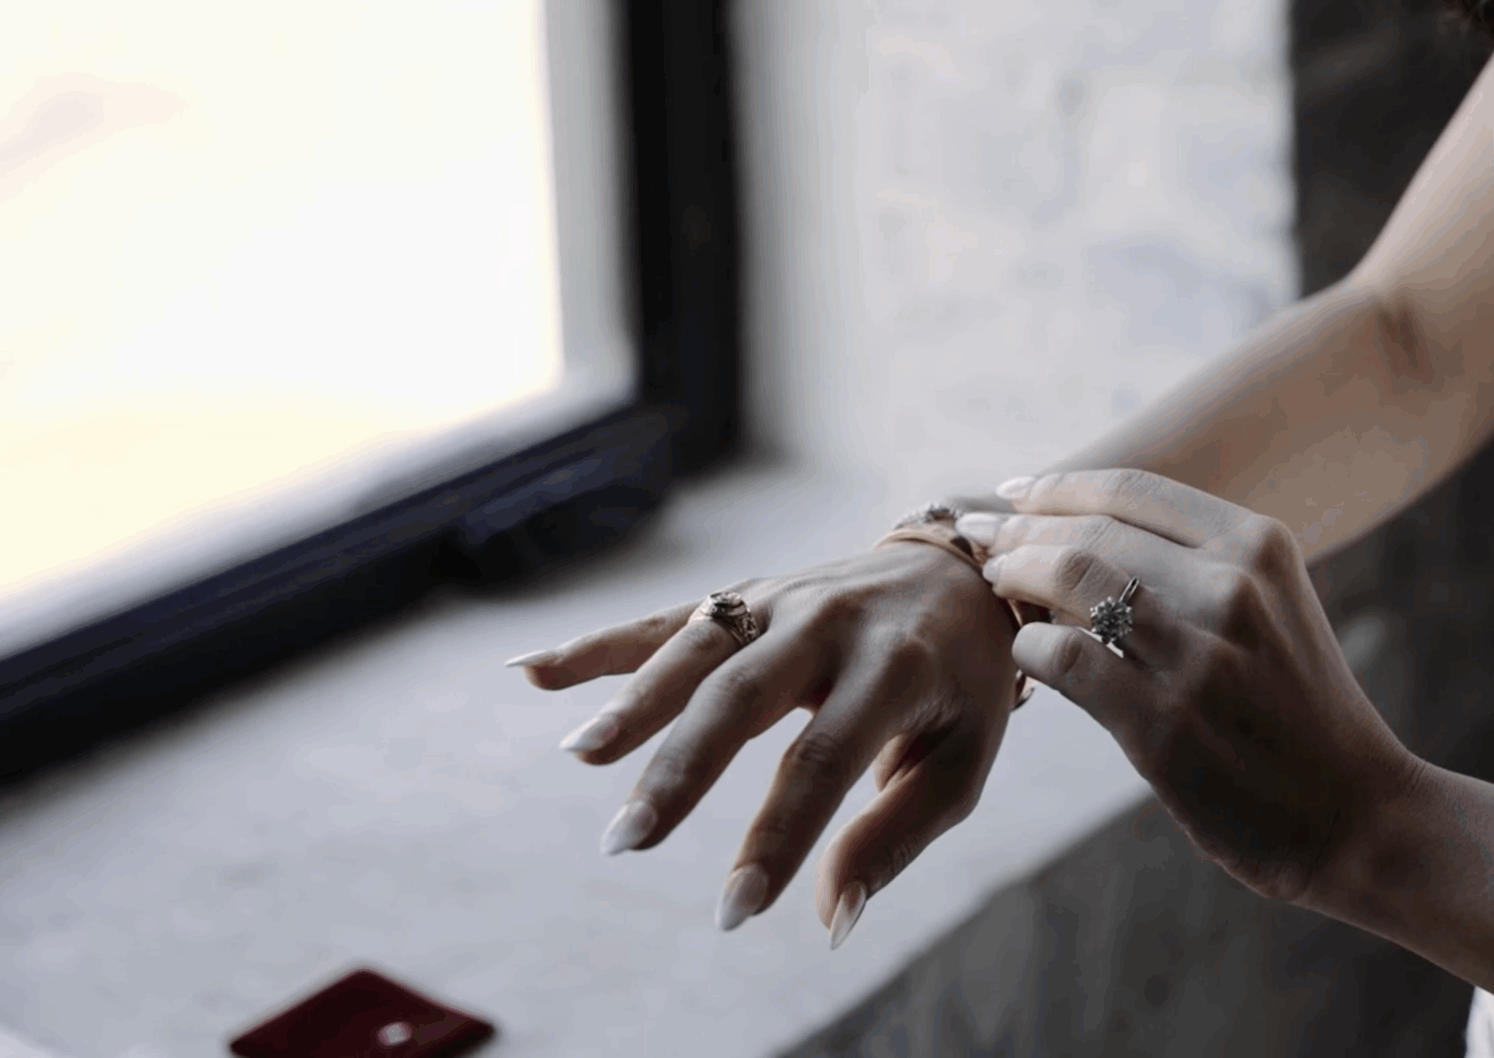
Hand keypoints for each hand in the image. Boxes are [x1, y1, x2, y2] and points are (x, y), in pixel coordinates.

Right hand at [507, 541, 1021, 938]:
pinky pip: (664, 618)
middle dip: (681, 770)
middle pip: (741, 696)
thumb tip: (830, 921)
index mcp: (896, 667)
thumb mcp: (961, 762)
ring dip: (631, 702)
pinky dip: (598, 646)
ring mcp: (780, 598)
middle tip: (628, 841)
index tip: (734, 911)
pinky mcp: (745, 592)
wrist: (962, 573)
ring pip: (694, 648)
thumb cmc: (962, 687)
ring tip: (580, 757)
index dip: (777, 837)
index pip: (824, 760)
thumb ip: (895, 837)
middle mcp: (831, 622)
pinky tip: (530, 675)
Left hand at [963, 469, 1428, 905]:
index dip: (1057, 486)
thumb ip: (1199, 566)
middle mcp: (1232, 586)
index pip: (1131, 489)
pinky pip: (1064, 661)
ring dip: (1015, 579)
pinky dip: (1031, 651)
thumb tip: (1084, 530)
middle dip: (1019, 531)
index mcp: (1259, 546)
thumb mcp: (1274, 609)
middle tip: (981, 544)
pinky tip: (1029, 659)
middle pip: (1088, 529)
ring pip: (1068, 580)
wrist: (1356, 813)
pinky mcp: (1164, 723)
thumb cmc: (1299, 713)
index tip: (1012, 494)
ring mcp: (1197, 655)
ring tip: (996, 590)